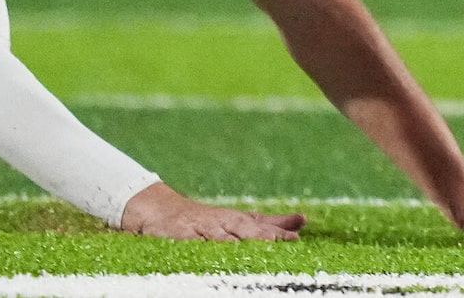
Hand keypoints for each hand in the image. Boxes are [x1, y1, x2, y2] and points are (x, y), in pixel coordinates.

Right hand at [119, 182, 306, 239]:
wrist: (160, 209)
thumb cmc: (208, 220)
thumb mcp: (240, 219)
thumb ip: (270, 223)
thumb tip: (302, 220)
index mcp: (237, 220)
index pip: (261, 228)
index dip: (277, 233)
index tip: (296, 238)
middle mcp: (220, 223)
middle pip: (243, 230)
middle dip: (260, 237)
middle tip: (278, 242)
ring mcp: (199, 229)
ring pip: (218, 238)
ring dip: (232, 243)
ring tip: (246, 250)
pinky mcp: (178, 237)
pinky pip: (190, 244)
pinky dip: (199, 247)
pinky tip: (209, 254)